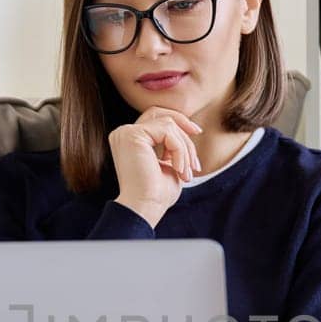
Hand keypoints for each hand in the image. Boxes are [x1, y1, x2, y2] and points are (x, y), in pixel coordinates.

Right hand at [107, 107, 202, 228]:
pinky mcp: (132, 135)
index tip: (197, 132)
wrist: (144, 208)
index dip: (178, 122)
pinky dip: (179, 150)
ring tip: (186, 172)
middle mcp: (123, 133)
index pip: (155, 118)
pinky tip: (178, 170)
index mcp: (129, 140)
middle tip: (195, 150)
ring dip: (184, 147)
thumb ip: (173, 146)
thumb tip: (189, 129)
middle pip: (160, 113)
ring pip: (168, 124)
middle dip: (183, 126)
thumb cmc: (157, 194)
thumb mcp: (169, 164)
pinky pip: (167, 131)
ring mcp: (126, 133)